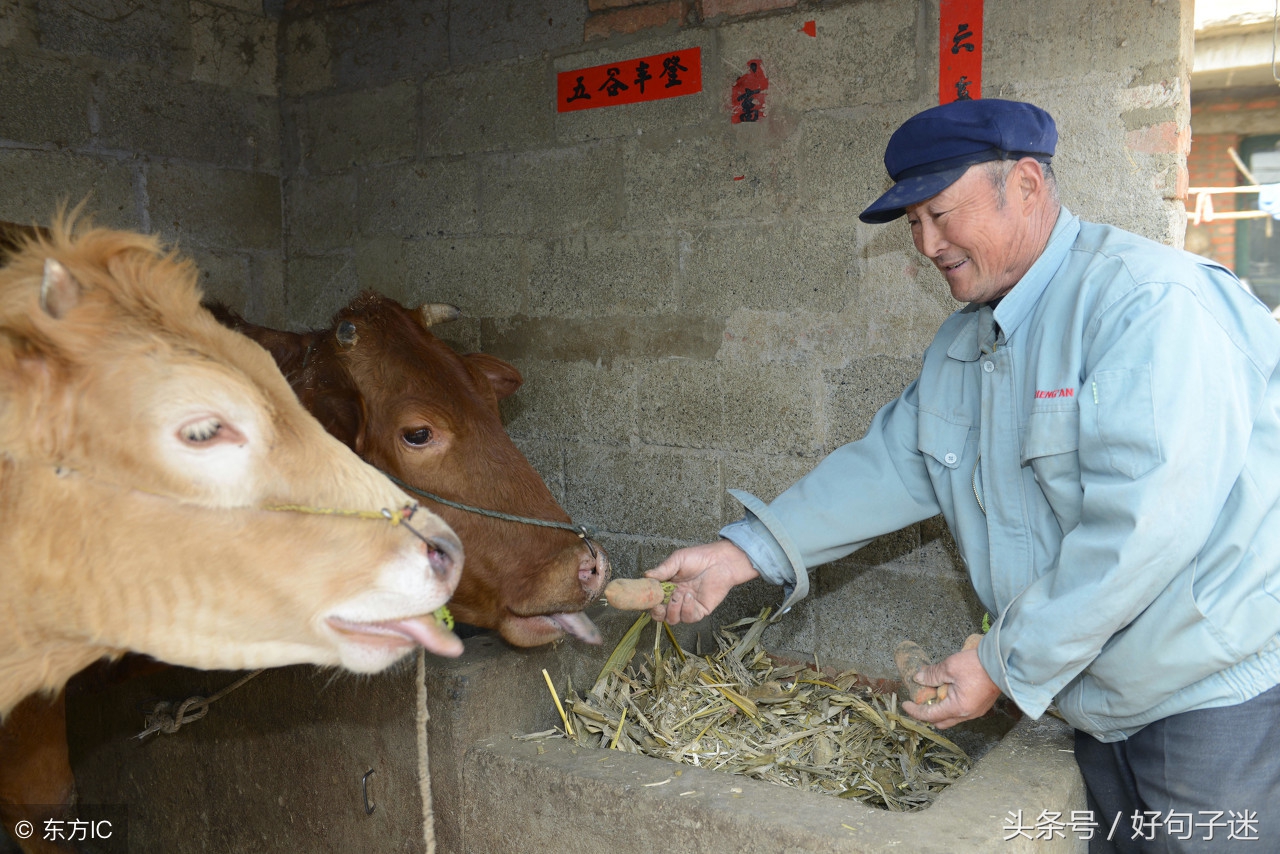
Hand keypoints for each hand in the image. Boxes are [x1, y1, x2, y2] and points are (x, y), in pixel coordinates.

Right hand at [644, 539, 758, 624]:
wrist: (721, 560)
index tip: (647, 599)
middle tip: (660, 604)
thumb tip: (645, 576)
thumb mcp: (677, 560)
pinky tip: (690, 596)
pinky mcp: (700, 610)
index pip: (653, 600)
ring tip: (680, 594)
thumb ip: (662, 570)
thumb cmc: (699, 557)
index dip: (648, 603)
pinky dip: (687, 609)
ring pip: (673, 619)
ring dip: (673, 609)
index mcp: (667, 587)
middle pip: (661, 615)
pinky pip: (690, 617)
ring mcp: (688, 605)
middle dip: (658, 612)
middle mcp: (676, 598)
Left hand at [901, 643, 1000, 728]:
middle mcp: (967, 714)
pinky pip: (961, 711)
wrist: (1003, 662)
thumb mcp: (949, 667)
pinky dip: (950, 705)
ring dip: (940, 709)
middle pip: (941, 722)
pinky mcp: (981, 706)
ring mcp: (975, 711)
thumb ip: (932, 674)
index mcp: (957, 708)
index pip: (930, 716)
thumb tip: (919, 678)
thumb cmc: (977, 665)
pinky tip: (948, 691)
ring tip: (933, 693)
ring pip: (951, 717)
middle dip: (927, 714)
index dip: (915, 711)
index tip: (906, 704)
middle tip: (919, 701)